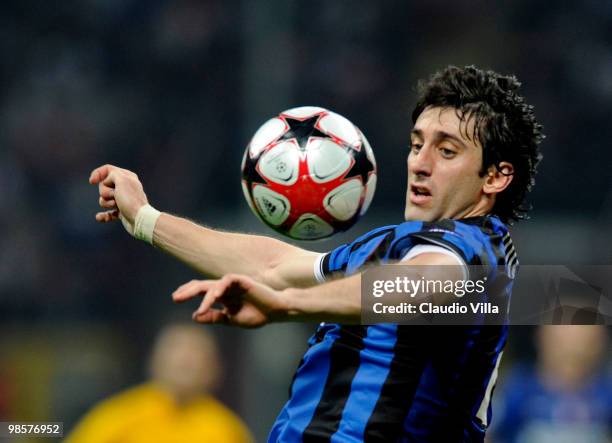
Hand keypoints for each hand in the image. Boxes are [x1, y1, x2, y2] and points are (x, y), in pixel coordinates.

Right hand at [89, 164, 148, 227]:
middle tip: (116, 196)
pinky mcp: (121, 212)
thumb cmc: (131, 199)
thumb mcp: (122, 180)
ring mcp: (123, 200)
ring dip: (106, 203)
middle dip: (105, 192)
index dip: (98, 174)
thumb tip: (106, 180)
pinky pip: (107, 213)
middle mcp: (125, 187)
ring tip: (117, 206)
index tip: (92, 182)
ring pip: (104, 199)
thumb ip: (112, 174)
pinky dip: (104, 216)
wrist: (140, 219)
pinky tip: (100, 217)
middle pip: (103, 185)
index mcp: (127, 176)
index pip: (108, 169)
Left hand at [172, 274, 289, 327]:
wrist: (276, 311)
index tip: (176, 298)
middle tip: (176, 297)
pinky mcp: (243, 280)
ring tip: (199, 306)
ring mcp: (233, 283)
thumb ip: (215, 317)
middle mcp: (226, 288)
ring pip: (213, 285)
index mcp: (223, 296)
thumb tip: (195, 316)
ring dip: (204, 296)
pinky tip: (214, 297)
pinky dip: (220, 288)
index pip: (202, 290)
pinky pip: (227, 280)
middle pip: (203, 285)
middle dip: (188, 290)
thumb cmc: (257, 315)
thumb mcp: (231, 319)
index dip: (188, 292)